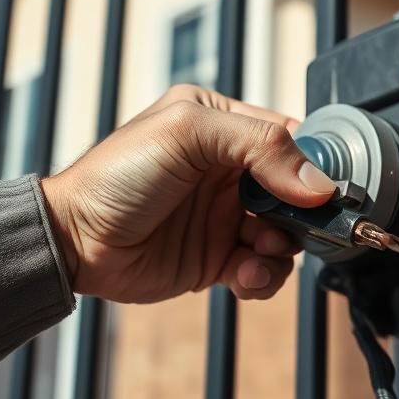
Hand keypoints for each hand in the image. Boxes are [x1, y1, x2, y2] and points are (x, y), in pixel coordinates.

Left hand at [40, 85, 335, 302]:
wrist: (74, 241)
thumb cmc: (118, 175)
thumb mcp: (189, 133)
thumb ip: (259, 145)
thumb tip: (317, 183)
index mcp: (222, 123)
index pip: (289, 136)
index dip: (313, 163)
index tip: (324, 190)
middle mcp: (229, 168)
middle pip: (296, 190)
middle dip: (303, 213)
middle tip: (295, 228)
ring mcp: (225, 213)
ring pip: (286, 233)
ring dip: (282, 249)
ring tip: (257, 253)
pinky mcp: (218, 256)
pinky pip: (264, 267)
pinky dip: (263, 276)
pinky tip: (242, 275)